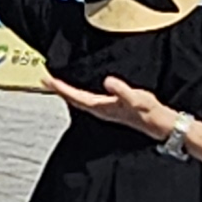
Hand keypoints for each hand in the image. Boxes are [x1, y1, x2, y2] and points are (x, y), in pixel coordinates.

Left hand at [48, 71, 186, 144]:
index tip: (47, 79)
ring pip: (78, 100)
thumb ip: (121, 90)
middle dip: (59, 89)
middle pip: (72, 99)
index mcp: (101, 107)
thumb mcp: (136, 98)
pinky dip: (78, 94)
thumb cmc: (147, 111)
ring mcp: (103, 110)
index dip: (61, 88)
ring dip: (67, 92)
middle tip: (44, 79)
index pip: (75, 96)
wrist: (157, 123)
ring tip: (56, 83)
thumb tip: (107, 81)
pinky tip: (78, 90)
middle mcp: (99, 110)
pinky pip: (86, 100)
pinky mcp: (108, 108)